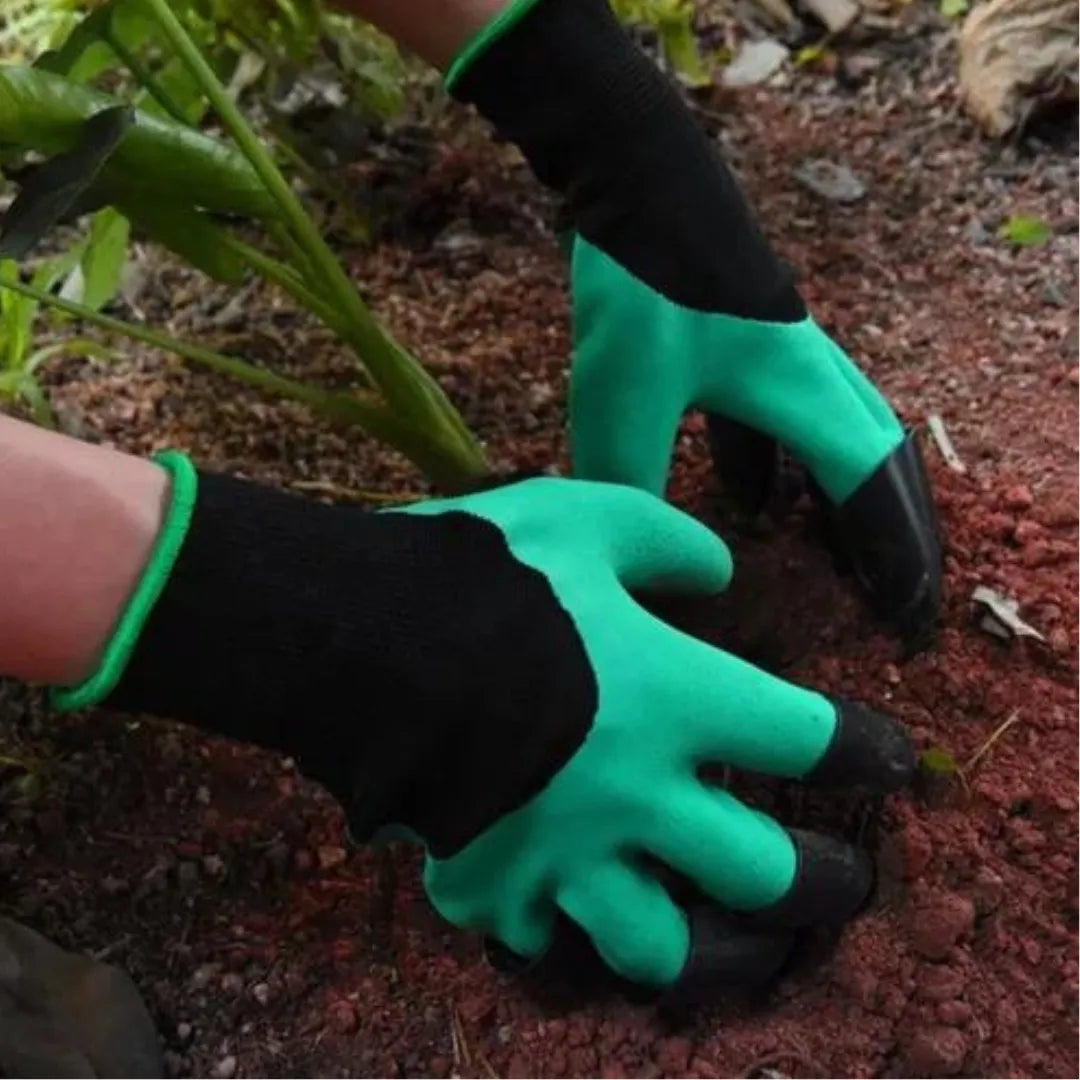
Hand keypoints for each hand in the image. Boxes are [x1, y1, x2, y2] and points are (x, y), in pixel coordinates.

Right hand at [404, 479, 914, 987]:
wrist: (352, 635)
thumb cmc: (479, 569)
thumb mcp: (585, 517)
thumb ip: (670, 541)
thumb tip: (719, 573)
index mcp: (671, 698)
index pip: (805, 739)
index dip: (864, 751)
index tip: (890, 761)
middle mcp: (632, 794)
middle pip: (762, 874)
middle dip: (825, 884)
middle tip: (847, 884)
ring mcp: (557, 853)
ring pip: (657, 947)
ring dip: (699, 944)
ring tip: (714, 932)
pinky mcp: (484, 882)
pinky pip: (541, 943)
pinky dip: (565, 936)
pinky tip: (571, 913)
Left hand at [449, 0, 941, 644]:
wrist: (635, 181)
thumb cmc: (641, 289)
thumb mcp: (624, 407)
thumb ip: (632, 489)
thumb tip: (637, 559)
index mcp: (803, 396)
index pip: (869, 491)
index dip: (893, 558)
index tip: (906, 619)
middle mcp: (813, 375)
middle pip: (879, 466)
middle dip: (890, 536)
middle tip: (892, 598)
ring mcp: (784, 355)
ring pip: (838, 442)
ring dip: (842, 503)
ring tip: (830, 561)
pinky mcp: (748, 343)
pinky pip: (784, 420)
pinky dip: (779, 468)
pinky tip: (745, 499)